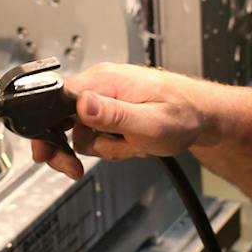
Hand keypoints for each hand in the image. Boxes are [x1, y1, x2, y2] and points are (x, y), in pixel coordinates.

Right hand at [29, 63, 217, 179]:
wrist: (206, 115)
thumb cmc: (186, 115)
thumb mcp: (151, 122)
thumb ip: (114, 114)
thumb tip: (82, 103)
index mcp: (104, 81)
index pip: (54, 100)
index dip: (46, 129)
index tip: (48, 154)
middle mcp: (101, 84)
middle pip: (62, 118)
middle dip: (71, 147)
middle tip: (75, 170)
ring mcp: (107, 96)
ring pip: (83, 131)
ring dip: (104, 147)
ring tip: (132, 146)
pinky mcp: (114, 108)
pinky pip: (99, 132)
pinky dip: (113, 145)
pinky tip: (132, 144)